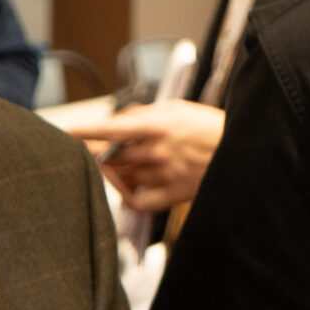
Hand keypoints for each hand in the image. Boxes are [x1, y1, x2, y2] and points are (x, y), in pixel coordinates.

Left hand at [68, 100, 225, 214]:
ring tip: (127, 161)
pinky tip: (128, 185)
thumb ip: (145, 114)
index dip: (84, 130)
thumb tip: (120, 120)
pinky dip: (127, 195)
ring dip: (116, 170)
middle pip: (110, 156)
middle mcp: (157, 151)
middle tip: (90, 151)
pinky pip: (138, 201)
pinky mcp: (172, 194)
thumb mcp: (177, 108)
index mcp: (157, 125)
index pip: (110, 128)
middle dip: (96, 153)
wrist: (243, 150)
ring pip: (122, 177)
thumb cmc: (210, 126)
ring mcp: (163, 175)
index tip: (65, 131)